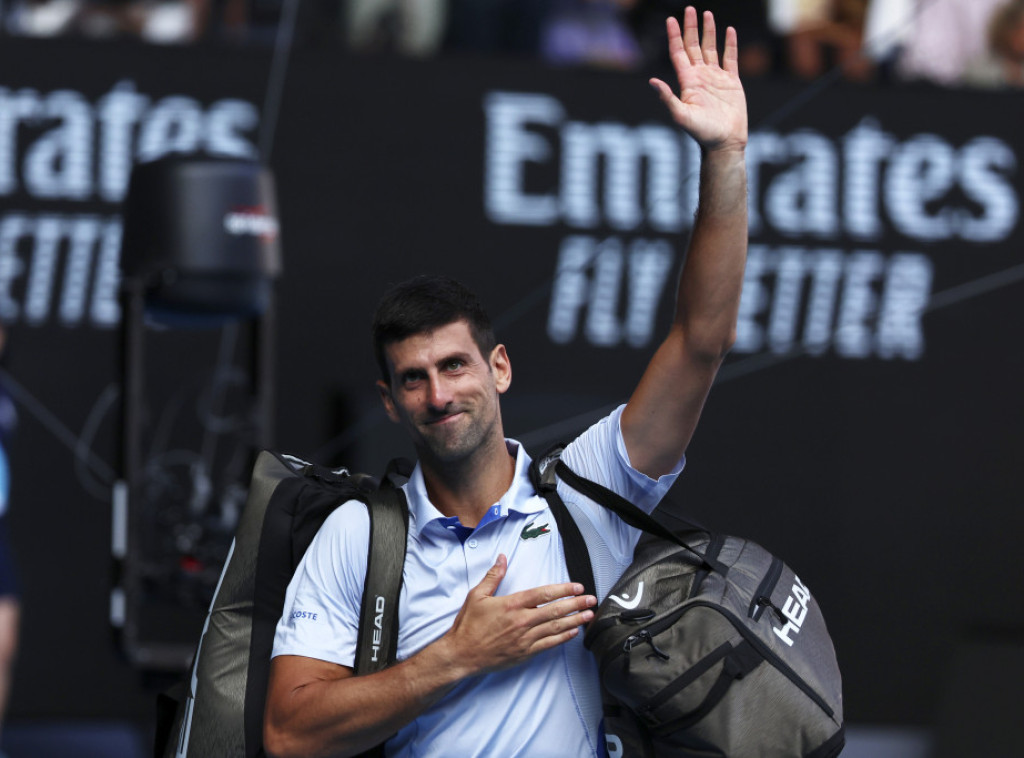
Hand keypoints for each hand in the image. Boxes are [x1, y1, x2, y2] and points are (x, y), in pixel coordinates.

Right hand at [441, 554, 595, 675]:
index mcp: (512, 604)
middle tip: (591, 599)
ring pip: (555, 627)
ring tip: (588, 615)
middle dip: (576, 604)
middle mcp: (521, 621)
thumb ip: (493, 576)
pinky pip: (548, 644)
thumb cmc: (468, 625)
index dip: (563, 590)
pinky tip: (573, 633)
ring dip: (574, 620)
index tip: (577, 587)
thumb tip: (502, 558)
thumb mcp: (477, 595)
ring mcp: (525, 639)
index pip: (543, 594)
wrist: (461, 654)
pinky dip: (563, 638)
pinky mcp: (524, 653)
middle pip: (555, 610)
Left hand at [649, 8, 747, 152]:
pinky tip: (729, 31)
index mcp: (687, 82)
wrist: (724, 142)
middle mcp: (700, 76)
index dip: (674, 36)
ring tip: (707, 14)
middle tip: (688, 9)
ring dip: (708, 32)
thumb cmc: (702, 133)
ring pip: (711, 48)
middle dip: (690, 28)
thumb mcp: (681, 116)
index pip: (678, 53)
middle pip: (693, 46)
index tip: (670, 19)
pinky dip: (730, 44)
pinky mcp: (732, 82)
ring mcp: (716, 78)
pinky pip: (730, 58)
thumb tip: (652, 81)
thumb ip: (668, 98)